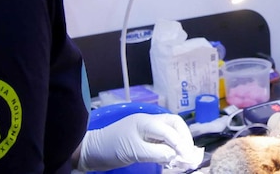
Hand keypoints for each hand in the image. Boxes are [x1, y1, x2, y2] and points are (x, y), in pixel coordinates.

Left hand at [78, 113, 197, 171]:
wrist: (91, 151)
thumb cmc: (110, 148)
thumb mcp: (133, 151)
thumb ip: (156, 152)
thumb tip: (175, 155)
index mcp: (146, 121)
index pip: (170, 130)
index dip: (181, 143)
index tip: (188, 157)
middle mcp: (149, 121)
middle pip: (175, 124)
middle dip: (184, 138)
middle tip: (189, 154)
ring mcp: (147, 129)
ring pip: (170, 131)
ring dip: (179, 142)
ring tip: (184, 156)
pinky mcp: (144, 138)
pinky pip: (163, 139)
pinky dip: (171, 147)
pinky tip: (173, 157)